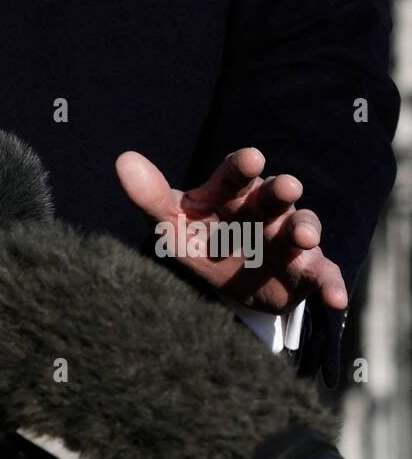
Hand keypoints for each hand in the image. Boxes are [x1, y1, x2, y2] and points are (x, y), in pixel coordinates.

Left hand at [115, 147, 344, 314]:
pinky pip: (323, 275)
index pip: (236, 175)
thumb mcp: (172, 226)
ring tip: (302, 238)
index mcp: (232, 194)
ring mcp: (288, 238)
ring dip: (304, 229)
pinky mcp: (305, 270)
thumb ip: (151, 197)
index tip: (250, 159)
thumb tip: (123, 160)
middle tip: (286, 187)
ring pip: (302, 227)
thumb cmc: (203, 241)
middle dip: (280, 191)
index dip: (242, 168)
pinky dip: (330, 285)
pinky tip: (335, 299)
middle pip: (274, 196)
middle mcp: (265, 210)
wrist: (231, 281)